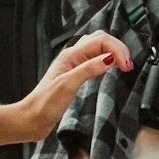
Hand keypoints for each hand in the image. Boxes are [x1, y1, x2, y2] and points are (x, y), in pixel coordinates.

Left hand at [14, 33, 132, 141]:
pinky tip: (110, 68)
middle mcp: (73, 56)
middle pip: (101, 39)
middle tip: (128, 65)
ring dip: (113, 52)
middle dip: (118, 48)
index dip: (117, 50)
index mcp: (71, 55)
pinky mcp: (76, 75)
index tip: (126, 66)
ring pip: (98, 48)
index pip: (101, 41)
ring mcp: (74, 65)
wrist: (31, 119)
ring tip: (123, 65)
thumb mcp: (68, 85)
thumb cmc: (44, 104)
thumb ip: (88, 69)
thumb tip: (110, 58)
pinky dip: (107, 60)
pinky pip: (94, 59)